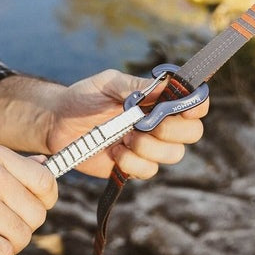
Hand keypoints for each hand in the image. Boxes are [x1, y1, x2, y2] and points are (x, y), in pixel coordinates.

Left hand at [45, 69, 208, 179]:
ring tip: (125, 138)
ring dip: (150, 147)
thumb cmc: (84, 97)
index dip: (197, 106)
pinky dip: (132, 162)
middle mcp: (159, 124)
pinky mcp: (133, 166)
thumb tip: (167, 85)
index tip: (185, 109)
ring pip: (173, 154)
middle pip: (192, 133)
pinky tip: (115, 152)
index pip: (194, 104)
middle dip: (172, 130)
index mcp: (158, 100)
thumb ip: (136, 86)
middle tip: (145, 125)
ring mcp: (148, 147)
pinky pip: (149, 170)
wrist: (58, 123)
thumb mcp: (108, 83)